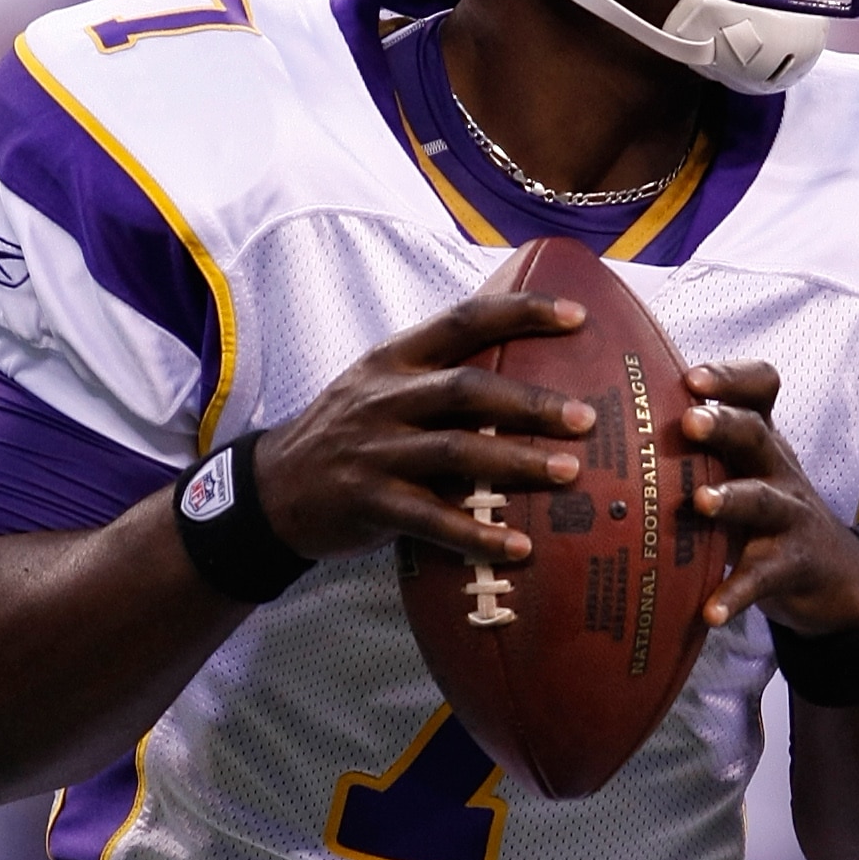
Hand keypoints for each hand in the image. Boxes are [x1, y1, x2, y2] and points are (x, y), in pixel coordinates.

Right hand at [255, 289, 596, 569]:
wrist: (273, 490)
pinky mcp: (369, 503)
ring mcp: (374, 451)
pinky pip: (431, 519)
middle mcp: (385, 398)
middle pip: (466, 389)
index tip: (576, 316)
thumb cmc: (348, 436)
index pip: (464, 320)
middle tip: (585, 418)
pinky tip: (516, 546)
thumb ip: (438, 376)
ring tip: (568, 473)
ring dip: (516, 462)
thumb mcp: (381, 387)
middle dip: (530, 402)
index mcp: (395, 359)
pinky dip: (476, 533)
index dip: (521, 312)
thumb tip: (523, 372)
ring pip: (454, 450)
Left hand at [682, 363, 858, 633]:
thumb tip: (604, 430)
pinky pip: (762, 578)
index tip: (691, 378)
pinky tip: (710, 613)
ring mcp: (789, 516)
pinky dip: (735, 594)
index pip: (759, 390)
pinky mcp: (792, 565)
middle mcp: (777, 469)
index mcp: (760, 440)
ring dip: (732, 498)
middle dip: (723, 425)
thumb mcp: (741, 472)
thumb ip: (697, 450)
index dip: (731, 378)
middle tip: (690, 422)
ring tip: (702, 502)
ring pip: (762, 500)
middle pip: (755, 435)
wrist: (831, 574)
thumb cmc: (762, 514)